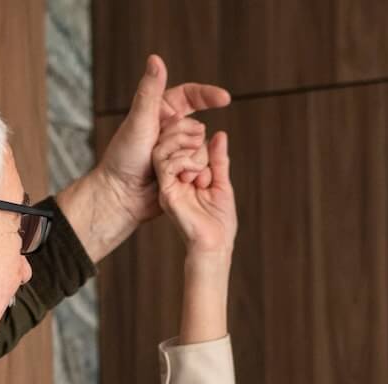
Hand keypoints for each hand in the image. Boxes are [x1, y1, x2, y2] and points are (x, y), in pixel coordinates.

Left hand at [101, 55, 229, 225]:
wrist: (122, 194)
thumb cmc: (124, 156)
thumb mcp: (139, 120)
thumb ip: (149, 90)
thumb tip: (155, 58)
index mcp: (159, 110)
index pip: (190, 95)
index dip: (208, 95)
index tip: (225, 99)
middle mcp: (170, 128)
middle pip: (198, 126)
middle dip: (184, 139)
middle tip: (158, 148)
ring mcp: (177, 149)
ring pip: (202, 147)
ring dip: (186, 157)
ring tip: (163, 165)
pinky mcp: (183, 168)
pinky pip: (201, 165)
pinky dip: (192, 170)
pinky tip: (179, 177)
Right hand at [160, 128, 236, 255]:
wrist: (215, 245)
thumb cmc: (220, 221)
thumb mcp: (222, 184)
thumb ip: (219, 160)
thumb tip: (220, 134)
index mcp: (185, 176)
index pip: (189, 145)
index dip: (204, 149)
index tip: (213, 174)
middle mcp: (173, 179)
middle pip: (177, 143)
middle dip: (199, 151)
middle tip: (209, 176)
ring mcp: (168, 185)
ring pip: (166, 149)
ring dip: (190, 155)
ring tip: (203, 172)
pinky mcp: (165, 193)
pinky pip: (165, 164)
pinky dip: (182, 162)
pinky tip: (196, 176)